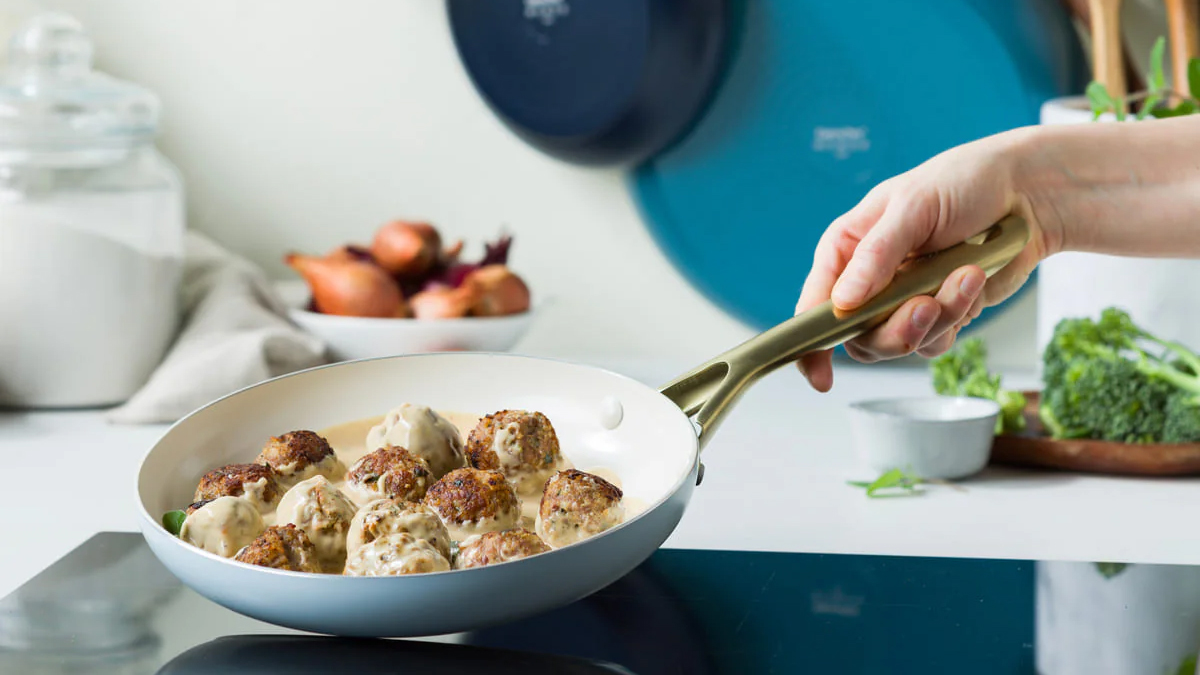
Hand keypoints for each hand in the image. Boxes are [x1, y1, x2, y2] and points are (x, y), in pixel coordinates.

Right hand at [795, 129, 1053, 391]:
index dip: (811, 343)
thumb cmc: (962, 181)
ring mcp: (902, 300)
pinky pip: (935, 341)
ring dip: (937, 319)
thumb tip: (843, 302)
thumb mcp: (913, 206)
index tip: (821, 375)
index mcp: (846, 249)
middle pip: (859, 337)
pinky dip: (957, 317)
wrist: (1025, 191)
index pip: (815, 305)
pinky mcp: (938, 312)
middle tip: (926, 306)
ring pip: (900, 343)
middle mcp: (867, 280)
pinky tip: (973, 282)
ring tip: (966, 277)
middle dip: (895, 330)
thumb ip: (876, 255)